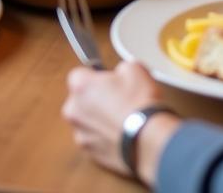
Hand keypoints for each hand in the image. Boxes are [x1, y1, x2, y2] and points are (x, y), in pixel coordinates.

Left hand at [63, 61, 175, 181]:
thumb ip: (118, 69)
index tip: (107, 78)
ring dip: (99, 119)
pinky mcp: (91, 153)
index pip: (79, 74)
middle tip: (117, 97)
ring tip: (122, 118)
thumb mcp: (134, 68)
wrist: (148, 139)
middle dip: (95, 98)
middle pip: (80, 99)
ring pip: (87, 121)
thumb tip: (120, 75)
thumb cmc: (139, 103)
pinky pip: (95, 139)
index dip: (95, 75)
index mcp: (80, 86)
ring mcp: (81, 134)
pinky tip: (122, 133)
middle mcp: (74, 110)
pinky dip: (104, 136)